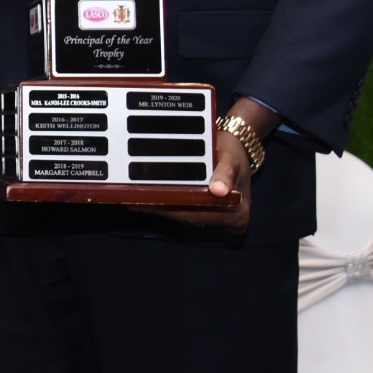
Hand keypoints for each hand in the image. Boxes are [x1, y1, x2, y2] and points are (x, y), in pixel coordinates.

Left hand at [132, 130, 252, 231]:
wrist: (239, 150)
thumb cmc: (232, 151)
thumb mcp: (230, 157)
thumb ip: (224, 173)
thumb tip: (219, 191)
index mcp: (239, 212)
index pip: (198, 214)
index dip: (171, 209)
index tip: (146, 203)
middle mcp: (233, 223)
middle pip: (190, 218)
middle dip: (162, 210)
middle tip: (133, 202)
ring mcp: (222, 222)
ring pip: (187, 216)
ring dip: (163, 209)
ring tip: (137, 200)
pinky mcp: (213, 216)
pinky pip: (189, 212)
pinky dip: (171, 206)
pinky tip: (151, 200)